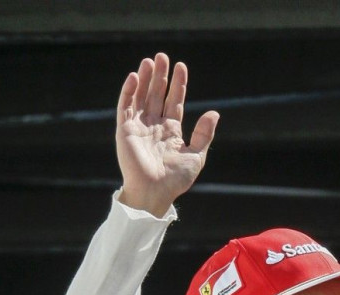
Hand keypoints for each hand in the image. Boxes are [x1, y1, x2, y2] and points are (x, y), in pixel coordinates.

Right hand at [116, 52, 218, 216]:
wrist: (155, 193)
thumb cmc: (175, 180)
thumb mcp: (196, 156)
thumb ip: (204, 134)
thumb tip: (214, 113)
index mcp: (171, 131)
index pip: (173, 101)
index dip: (177, 84)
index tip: (181, 66)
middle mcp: (154, 126)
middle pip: (156, 95)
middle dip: (160, 76)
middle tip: (162, 56)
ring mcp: (139, 127)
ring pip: (141, 97)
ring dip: (145, 79)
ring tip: (150, 61)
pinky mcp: (125, 131)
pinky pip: (125, 107)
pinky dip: (129, 91)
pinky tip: (135, 76)